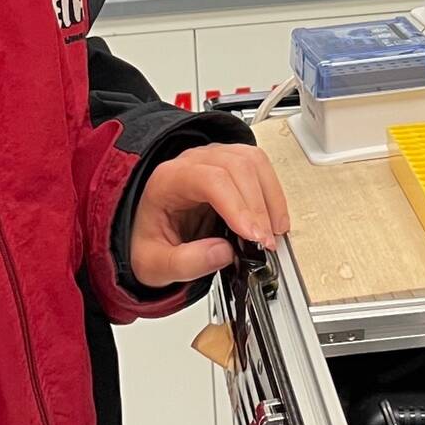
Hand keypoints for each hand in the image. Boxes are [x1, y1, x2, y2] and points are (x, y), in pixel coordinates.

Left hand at [129, 142, 289, 288]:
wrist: (151, 234)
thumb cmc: (150, 243)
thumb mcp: (154, 265)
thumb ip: (185, 263)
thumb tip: (224, 252)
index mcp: (168, 180)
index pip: (210, 180)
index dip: (237, 206)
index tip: (252, 235)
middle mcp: (192, 162)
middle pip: (237, 167)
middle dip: (257, 208)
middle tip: (265, 243)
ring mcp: (214, 159)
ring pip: (253, 162)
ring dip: (270, 198)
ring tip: (274, 232)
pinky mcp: (232, 165)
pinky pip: (260, 167)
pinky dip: (272, 194)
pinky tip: (274, 219)